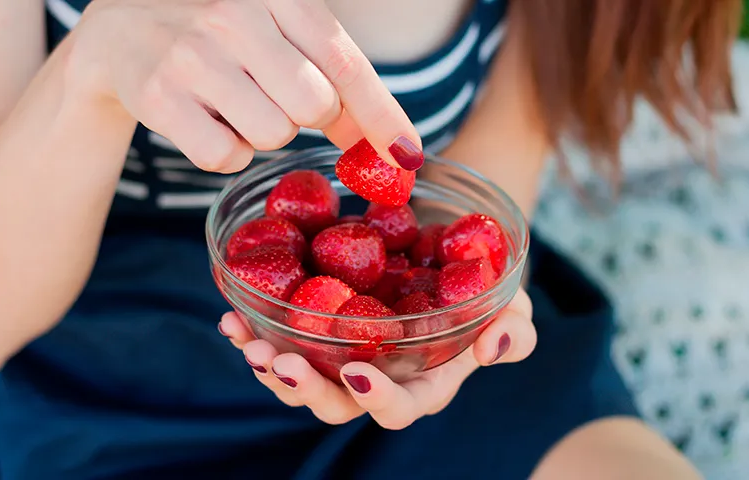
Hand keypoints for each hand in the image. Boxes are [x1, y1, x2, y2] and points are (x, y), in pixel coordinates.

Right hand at [72, 0, 419, 172]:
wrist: (117, 29)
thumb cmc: (217, 30)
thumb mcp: (276, 29)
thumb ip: (331, 72)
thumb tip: (391, 144)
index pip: (345, 62)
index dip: (382, 115)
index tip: (410, 156)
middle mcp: (233, 14)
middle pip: (313, 106)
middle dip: (304, 114)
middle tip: (272, 93)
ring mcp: (192, 54)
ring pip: (271, 135)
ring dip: (262, 133)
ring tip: (231, 100)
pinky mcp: (157, 95)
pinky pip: (223, 156)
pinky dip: (224, 152)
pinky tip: (204, 119)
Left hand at [218, 288, 535, 429]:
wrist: (447, 248)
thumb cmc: (481, 284)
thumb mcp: (513, 305)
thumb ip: (515, 333)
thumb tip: (492, 349)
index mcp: (421, 383)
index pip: (398, 407)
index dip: (376, 399)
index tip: (358, 371)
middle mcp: (376, 378)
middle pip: (334, 402)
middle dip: (302, 388)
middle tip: (276, 361)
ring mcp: (342, 354)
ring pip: (299, 377)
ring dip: (267, 364)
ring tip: (244, 337)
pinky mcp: (317, 328)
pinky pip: (280, 338)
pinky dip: (254, 330)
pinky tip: (233, 314)